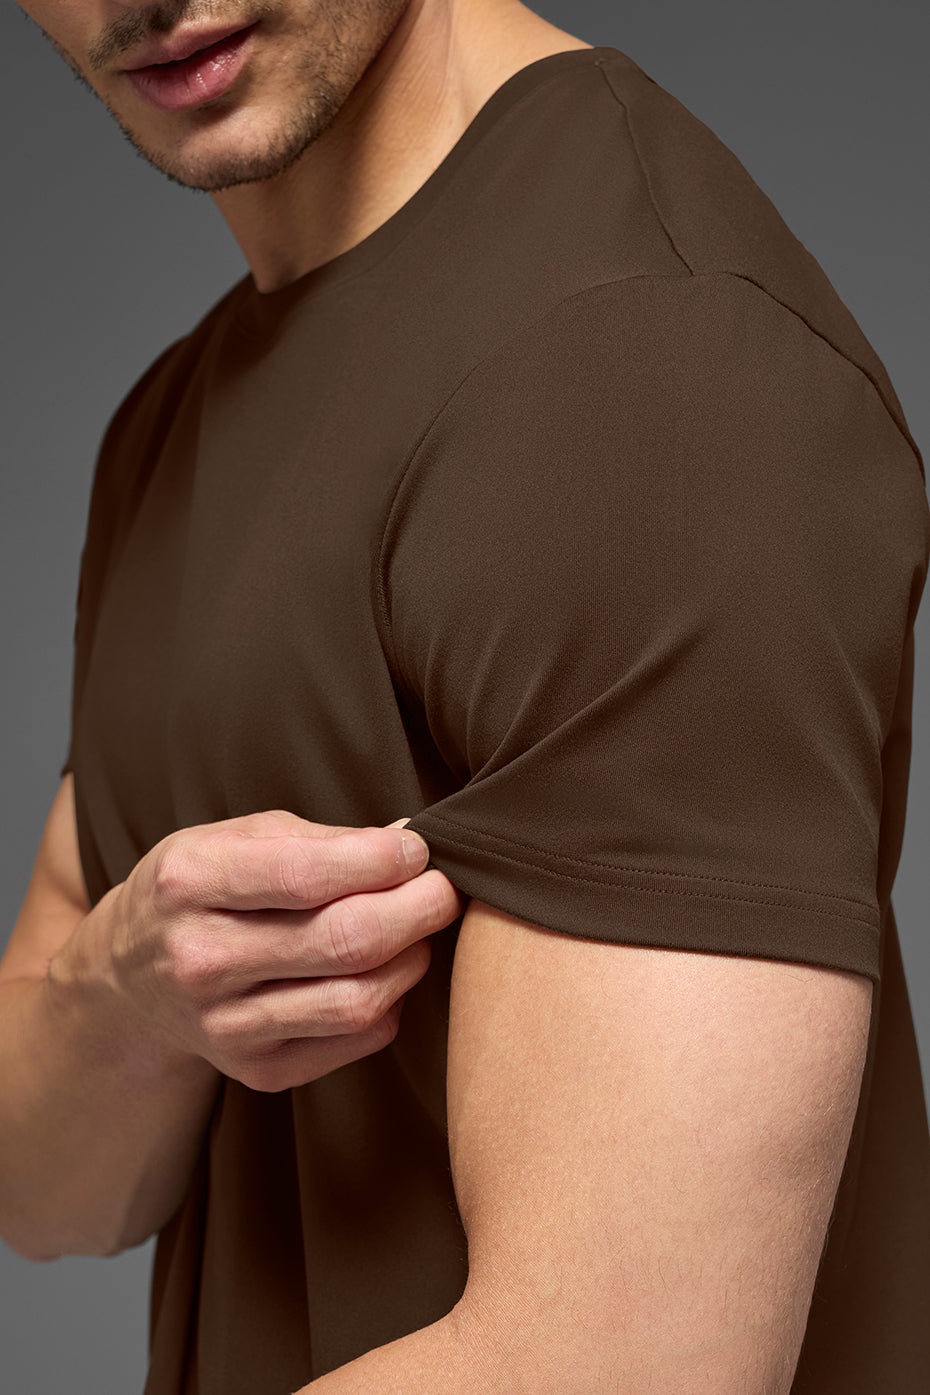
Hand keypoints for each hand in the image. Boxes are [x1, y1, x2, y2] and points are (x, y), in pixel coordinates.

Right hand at [97, 810, 461, 1091]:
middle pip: (344, 941)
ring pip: (358, 1000)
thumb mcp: (235, 837)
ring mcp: (226, 1025)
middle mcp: (201, 959)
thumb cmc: (202, 889)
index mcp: (190, 883)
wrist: (130, 978)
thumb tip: (408, 844)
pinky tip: (386, 971)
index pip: (307, 875)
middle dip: (419, 908)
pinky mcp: (257, 1070)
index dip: (381, 860)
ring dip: (413, 958)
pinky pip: (358, 1040)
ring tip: (419, 928)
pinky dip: (392, 1002)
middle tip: (445, 888)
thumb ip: (320, 839)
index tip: (419, 847)